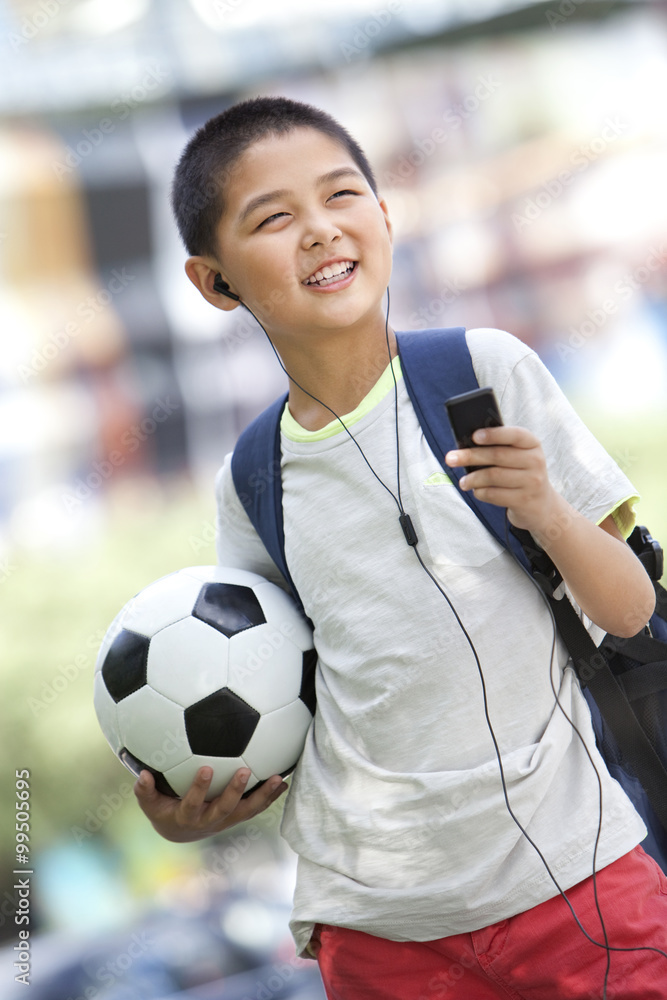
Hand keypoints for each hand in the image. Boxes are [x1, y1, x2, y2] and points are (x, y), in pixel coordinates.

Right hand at [134, 766, 287, 842]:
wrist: (180, 832)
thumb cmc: (163, 810)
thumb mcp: (149, 803)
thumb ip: (144, 790)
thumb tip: (142, 774)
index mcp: (187, 816)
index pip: (193, 803)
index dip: (199, 789)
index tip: (206, 769)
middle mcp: (210, 820)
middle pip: (225, 808)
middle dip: (235, 790)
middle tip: (245, 770)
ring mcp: (227, 820)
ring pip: (247, 810)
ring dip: (263, 795)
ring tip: (279, 779)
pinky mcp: (238, 816)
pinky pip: (257, 807)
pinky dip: (271, 797)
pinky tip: (286, 782)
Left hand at [445, 425, 557, 534]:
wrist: (542, 505)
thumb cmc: (520, 474)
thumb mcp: (518, 457)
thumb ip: (499, 448)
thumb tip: (465, 446)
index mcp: (533, 444)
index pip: (515, 434)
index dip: (494, 434)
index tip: (474, 436)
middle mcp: (536, 461)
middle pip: (497, 456)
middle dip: (470, 456)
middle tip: (450, 458)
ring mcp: (532, 482)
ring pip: (493, 476)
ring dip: (472, 479)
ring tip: (463, 482)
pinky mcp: (524, 500)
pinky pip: (494, 494)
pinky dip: (480, 492)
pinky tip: (476, 491)